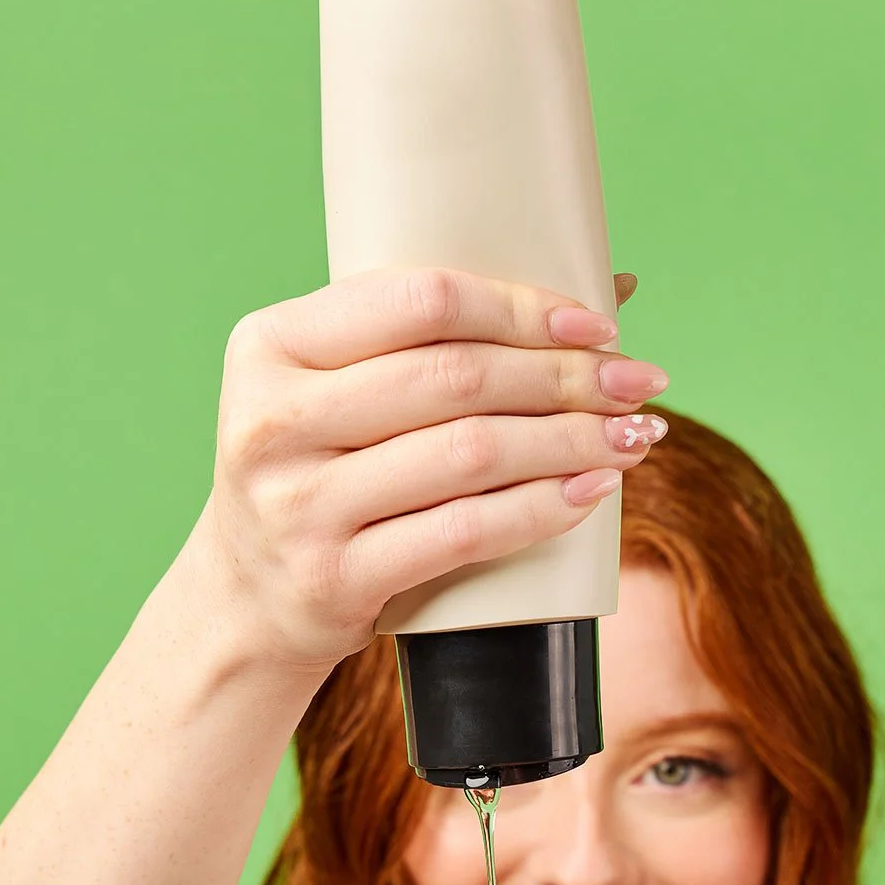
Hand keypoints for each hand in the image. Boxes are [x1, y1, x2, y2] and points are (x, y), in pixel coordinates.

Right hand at [198, 267, 664, 673]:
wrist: (247, 601)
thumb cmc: (319, 473)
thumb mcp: (335, 392)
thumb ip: (434, 340)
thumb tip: (614, 283)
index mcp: (271, 344)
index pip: (421, 300)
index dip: (523, 308)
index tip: (596, 326)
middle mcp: (276, 419)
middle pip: (457, 376)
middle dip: (567, 377)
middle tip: (636, 383)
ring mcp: (302, 504)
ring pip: (471, 453)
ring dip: (570, 441)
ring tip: (633, 436)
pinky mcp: (335, 577)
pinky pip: (464, 532)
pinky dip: (540, 509)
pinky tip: (589, 492)